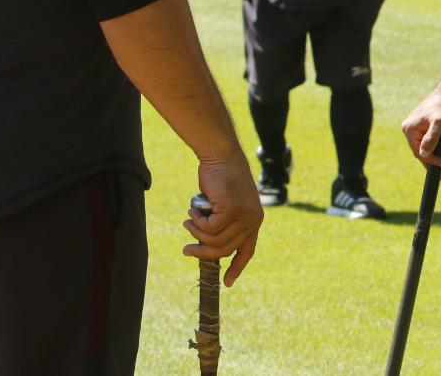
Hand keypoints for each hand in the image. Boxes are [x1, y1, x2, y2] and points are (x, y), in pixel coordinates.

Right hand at [183, 156, 263, 286]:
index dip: (237, 267)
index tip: (228, 283)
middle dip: (202, 251)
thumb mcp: (224, 205)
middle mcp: (253, 220)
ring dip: (196, 232)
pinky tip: (193, 211)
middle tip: (186, 249)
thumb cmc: (220, 180)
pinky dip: (197, 221)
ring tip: (189, 220)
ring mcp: (244, 215)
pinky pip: (208, 228)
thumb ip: (222, 224)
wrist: (221, 157)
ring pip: (213, 239)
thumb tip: (208, 247)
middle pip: (223, 250)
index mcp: (254, 221)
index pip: (247, 250)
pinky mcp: (232, 208)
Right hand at [401, 87, 440, 175]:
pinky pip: (437, 138)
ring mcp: (420, 128)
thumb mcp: (440, 123)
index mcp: (410, 129)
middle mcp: (412, 129)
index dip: (431, 160)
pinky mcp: (429, 126)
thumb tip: (423, 155)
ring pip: (434, 145)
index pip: (418, 152)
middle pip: (425, 150)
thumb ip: (431, 139)